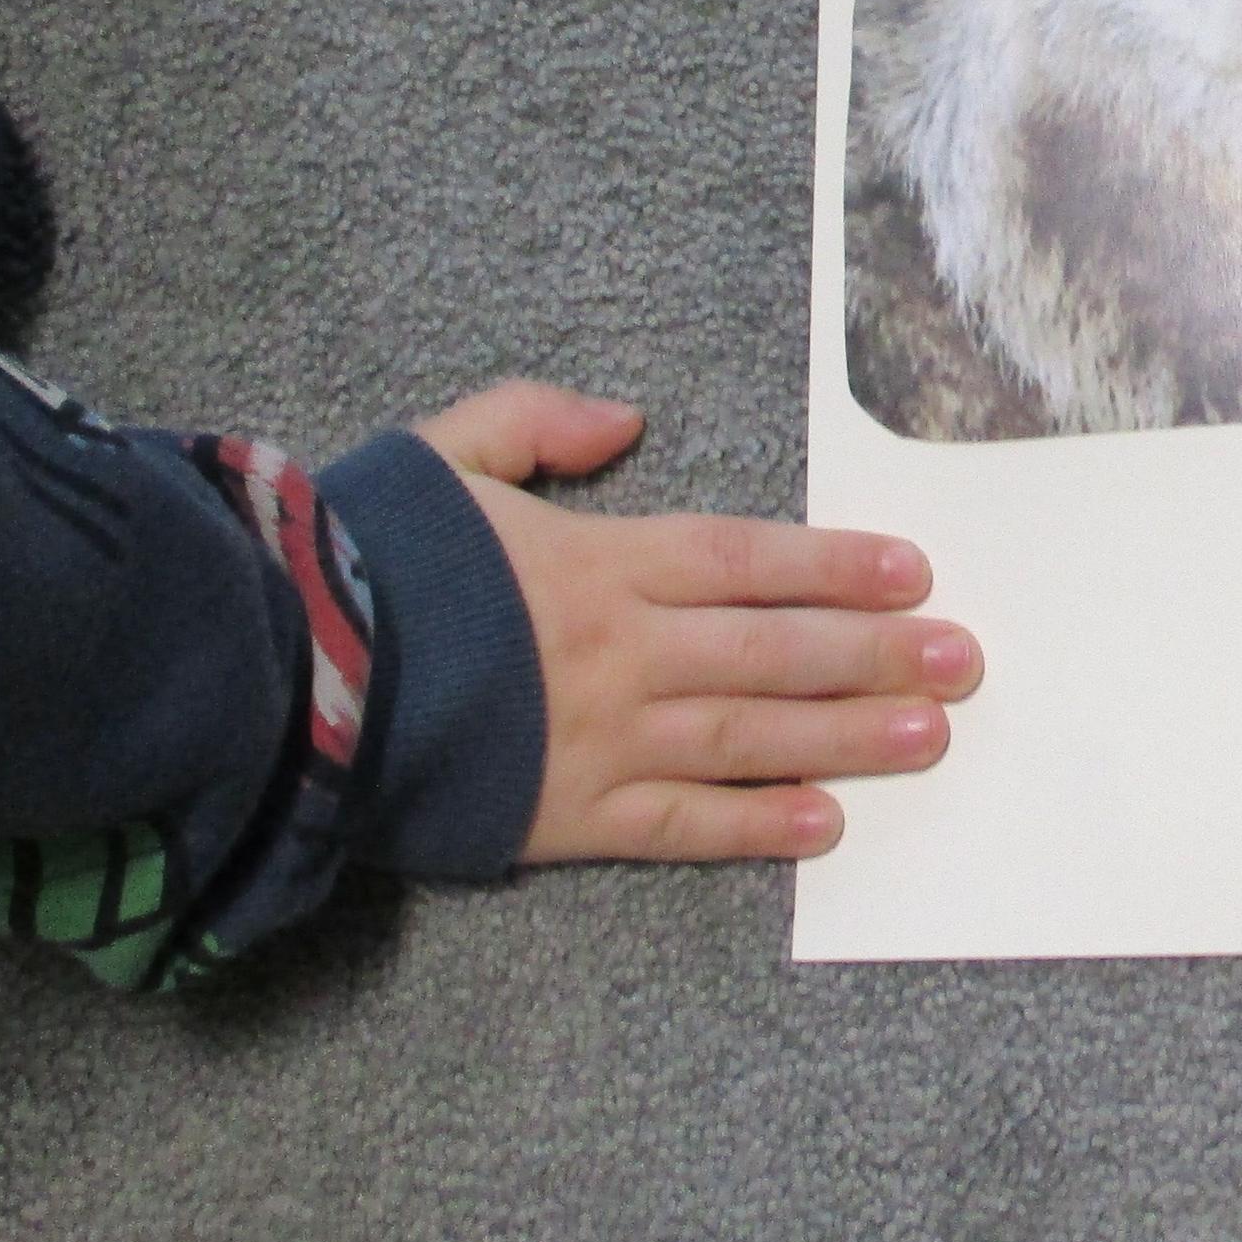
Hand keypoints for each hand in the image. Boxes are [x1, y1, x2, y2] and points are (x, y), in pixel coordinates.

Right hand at [413, 380, 979, 864]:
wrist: (280, 677)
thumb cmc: (360, 562)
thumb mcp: (441, 453)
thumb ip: (535, 421)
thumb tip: (626, 417)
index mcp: (597, 560)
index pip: (749, 559)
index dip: (837, 565)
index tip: (913, 572)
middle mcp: (619, 649)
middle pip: (775, 649)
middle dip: (877, 654)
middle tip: (962, 661)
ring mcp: (599, 737)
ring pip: (750, 736)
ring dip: (848, 736)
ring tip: (930, 737)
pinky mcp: (564, 815)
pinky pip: (680, 824)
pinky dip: (755, 825)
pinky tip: (824, 823)